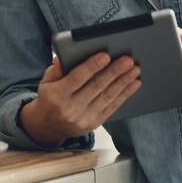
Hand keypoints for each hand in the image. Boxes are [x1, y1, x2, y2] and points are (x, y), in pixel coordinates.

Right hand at [20, 53, 140, 146]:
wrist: (48, 127)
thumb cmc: (50, 98)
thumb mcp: (46, 82)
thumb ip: (55, 70)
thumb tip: (62, 59)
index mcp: (58, 95)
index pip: (77, 78)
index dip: (92, 67)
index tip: (105, 55)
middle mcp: (71, 108)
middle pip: (96, 87)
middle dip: (114, 72)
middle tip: (128, 60)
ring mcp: (84, 118)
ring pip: (107, 97)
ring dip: (123, 82)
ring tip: (134, 70)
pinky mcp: (94, 124)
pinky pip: (112, 107)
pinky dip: (124, 95)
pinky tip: (133, 84)